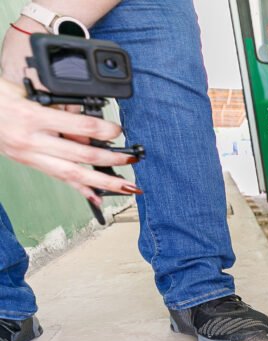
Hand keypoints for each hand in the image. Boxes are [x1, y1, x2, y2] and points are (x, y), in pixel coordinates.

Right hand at [0, 34, 136, 205]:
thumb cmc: (0, 97)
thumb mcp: (27, 92)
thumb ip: (58, 105)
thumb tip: (86, 122)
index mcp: (33, 117)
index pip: (80, 127)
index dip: (104, 130)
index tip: (118, 131)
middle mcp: (33, 141)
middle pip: (83, 156)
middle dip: (112, 159)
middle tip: (131, 160)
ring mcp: (31, 156)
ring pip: (75, 174)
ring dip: (105, 182)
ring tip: (127, 187)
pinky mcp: (30, 164)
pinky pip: (61, 179)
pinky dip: (82, 190)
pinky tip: (98, 198)